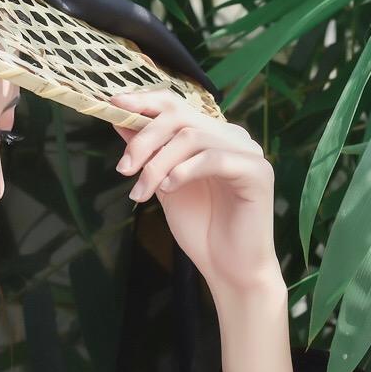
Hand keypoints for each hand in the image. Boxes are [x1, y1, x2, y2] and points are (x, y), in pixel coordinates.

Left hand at [108, 90, 283, 296]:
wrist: (230, 270)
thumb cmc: (201, 229)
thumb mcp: (163, 185)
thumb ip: (149, 153)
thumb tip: (119, 120)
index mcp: (212, 136)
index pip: (176, 105)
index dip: (144, 101)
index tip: (113, 105)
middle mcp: (232, 137)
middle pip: (181, 116)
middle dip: (144, 139)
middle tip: (124, 168)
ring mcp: (248, 152)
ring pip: (192, 137)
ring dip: (158, 163)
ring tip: (142, 192)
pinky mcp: (257, 172)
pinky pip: (214, 158)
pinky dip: (184, 171)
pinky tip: (168, 189)